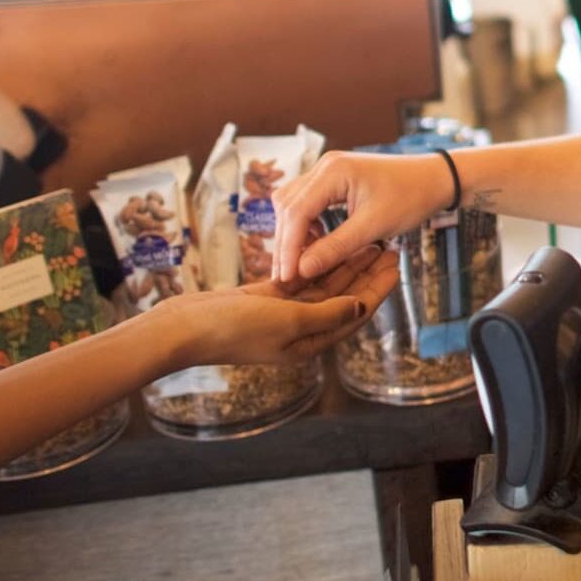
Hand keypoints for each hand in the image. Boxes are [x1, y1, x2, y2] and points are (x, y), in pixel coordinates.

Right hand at [151, 246, 399, 366]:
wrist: (183, 329)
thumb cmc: (234, 331)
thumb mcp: (288, 322)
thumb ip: (327, 314)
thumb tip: (362, 306)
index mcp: (312, 341)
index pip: (356, 311)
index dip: (378, 287)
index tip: (397, 262)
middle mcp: (302, 328)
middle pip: (344, 296)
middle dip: (367, 271)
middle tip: (390, 244)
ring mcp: (283, 313)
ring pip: (322, 284)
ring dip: (344, 262)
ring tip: (367, 238)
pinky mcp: (265, 298)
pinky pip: (299, 277)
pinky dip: (314, 260)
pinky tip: (329, 240)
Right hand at [272, 150, 452, 282]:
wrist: (436, 179)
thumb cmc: (411, 198)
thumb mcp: (375, 226)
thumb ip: (336, 247)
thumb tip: (301, 270)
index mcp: (333, 171)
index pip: (295, 212)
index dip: (288, 247)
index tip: (286, 277)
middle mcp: (324, 166)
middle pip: (287, 206)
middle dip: (287, 242)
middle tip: (286, 278)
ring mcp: (328, 171)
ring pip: (293, 204)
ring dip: (293, 233)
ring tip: (299, 264)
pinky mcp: (333, 180)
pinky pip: (307, 202)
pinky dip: (306, 225)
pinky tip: (315, 244)